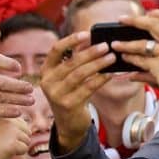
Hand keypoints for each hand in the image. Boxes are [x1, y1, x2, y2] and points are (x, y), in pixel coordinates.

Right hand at [0, 117, 30, 158]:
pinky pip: (25, 149)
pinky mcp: (13, 143)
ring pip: (28, 140)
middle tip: (6, 143)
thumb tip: (24, 119)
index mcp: (6, 117)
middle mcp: (9, 121)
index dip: (17, 133)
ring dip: (20, 146)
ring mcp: (11, 132)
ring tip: (6, 147)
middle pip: (28, 131)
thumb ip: (10, 122)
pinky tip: (8, 152)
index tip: (5, 137)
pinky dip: (19, 153)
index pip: (23, 123)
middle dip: (20, 140)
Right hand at [39, 32, 114, 150]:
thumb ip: (74, 62)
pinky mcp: (69, 105)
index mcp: (46, 70)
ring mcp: (57, 94)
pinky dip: (101, 79)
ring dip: (98, 64)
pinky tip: (110, 73)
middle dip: (90, 52)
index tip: (87, 34)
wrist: (68, 125)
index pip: (56, 50)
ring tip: (111, 57)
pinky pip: (88, 88)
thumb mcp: (66, 78)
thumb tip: (94, 42)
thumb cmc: (71, 94)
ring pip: (80, 74)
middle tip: (106, 46)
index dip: (71, 40)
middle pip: (71, 62)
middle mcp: (48, 82)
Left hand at [112, 11, 158, 125]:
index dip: (158, 13)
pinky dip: (130, 60)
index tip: (147, 13)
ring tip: (115, 44)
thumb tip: (137, 70)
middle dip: (135, 20)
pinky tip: (125, 60)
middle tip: (122, 20)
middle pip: (154, 24)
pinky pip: (140, 61)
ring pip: (141, 44)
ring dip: (126, 44)